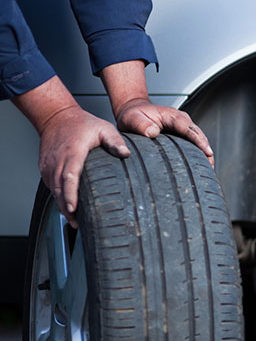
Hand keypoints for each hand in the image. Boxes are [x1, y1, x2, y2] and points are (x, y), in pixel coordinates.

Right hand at [37, 106, 130, 226]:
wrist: (56, 117)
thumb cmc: (82, 124)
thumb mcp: (103, 128)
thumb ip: (115, 141)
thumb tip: (126, 153)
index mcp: (72, 152)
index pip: (69, 176)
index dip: (70, 193)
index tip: (73, 207)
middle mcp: (57, 160)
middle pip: (59, 188)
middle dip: (66, 206)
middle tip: (76, 223)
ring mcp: (49, 164)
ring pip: (53, 189)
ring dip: (61, 205)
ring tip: (73, 220)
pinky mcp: (45, 167)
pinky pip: (50, 185)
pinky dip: (57, 197)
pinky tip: (66, 207)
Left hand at [115, 98, 214, 165]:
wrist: (133, 110)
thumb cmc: (133, 115)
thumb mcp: (132, 118)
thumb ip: (141, 124)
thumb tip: (153, 133)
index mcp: (172, 116)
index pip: (189, 128)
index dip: (199, 141)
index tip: (207, 152)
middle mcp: (181, 120)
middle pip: (199, 135)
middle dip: (206, 150)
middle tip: (210, 167)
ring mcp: (183, 127)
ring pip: (199, 139)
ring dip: (204, 153)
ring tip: (208, 169)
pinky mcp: (182, 134)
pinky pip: (194, 143)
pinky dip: (198, 153)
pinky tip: (200, 165)